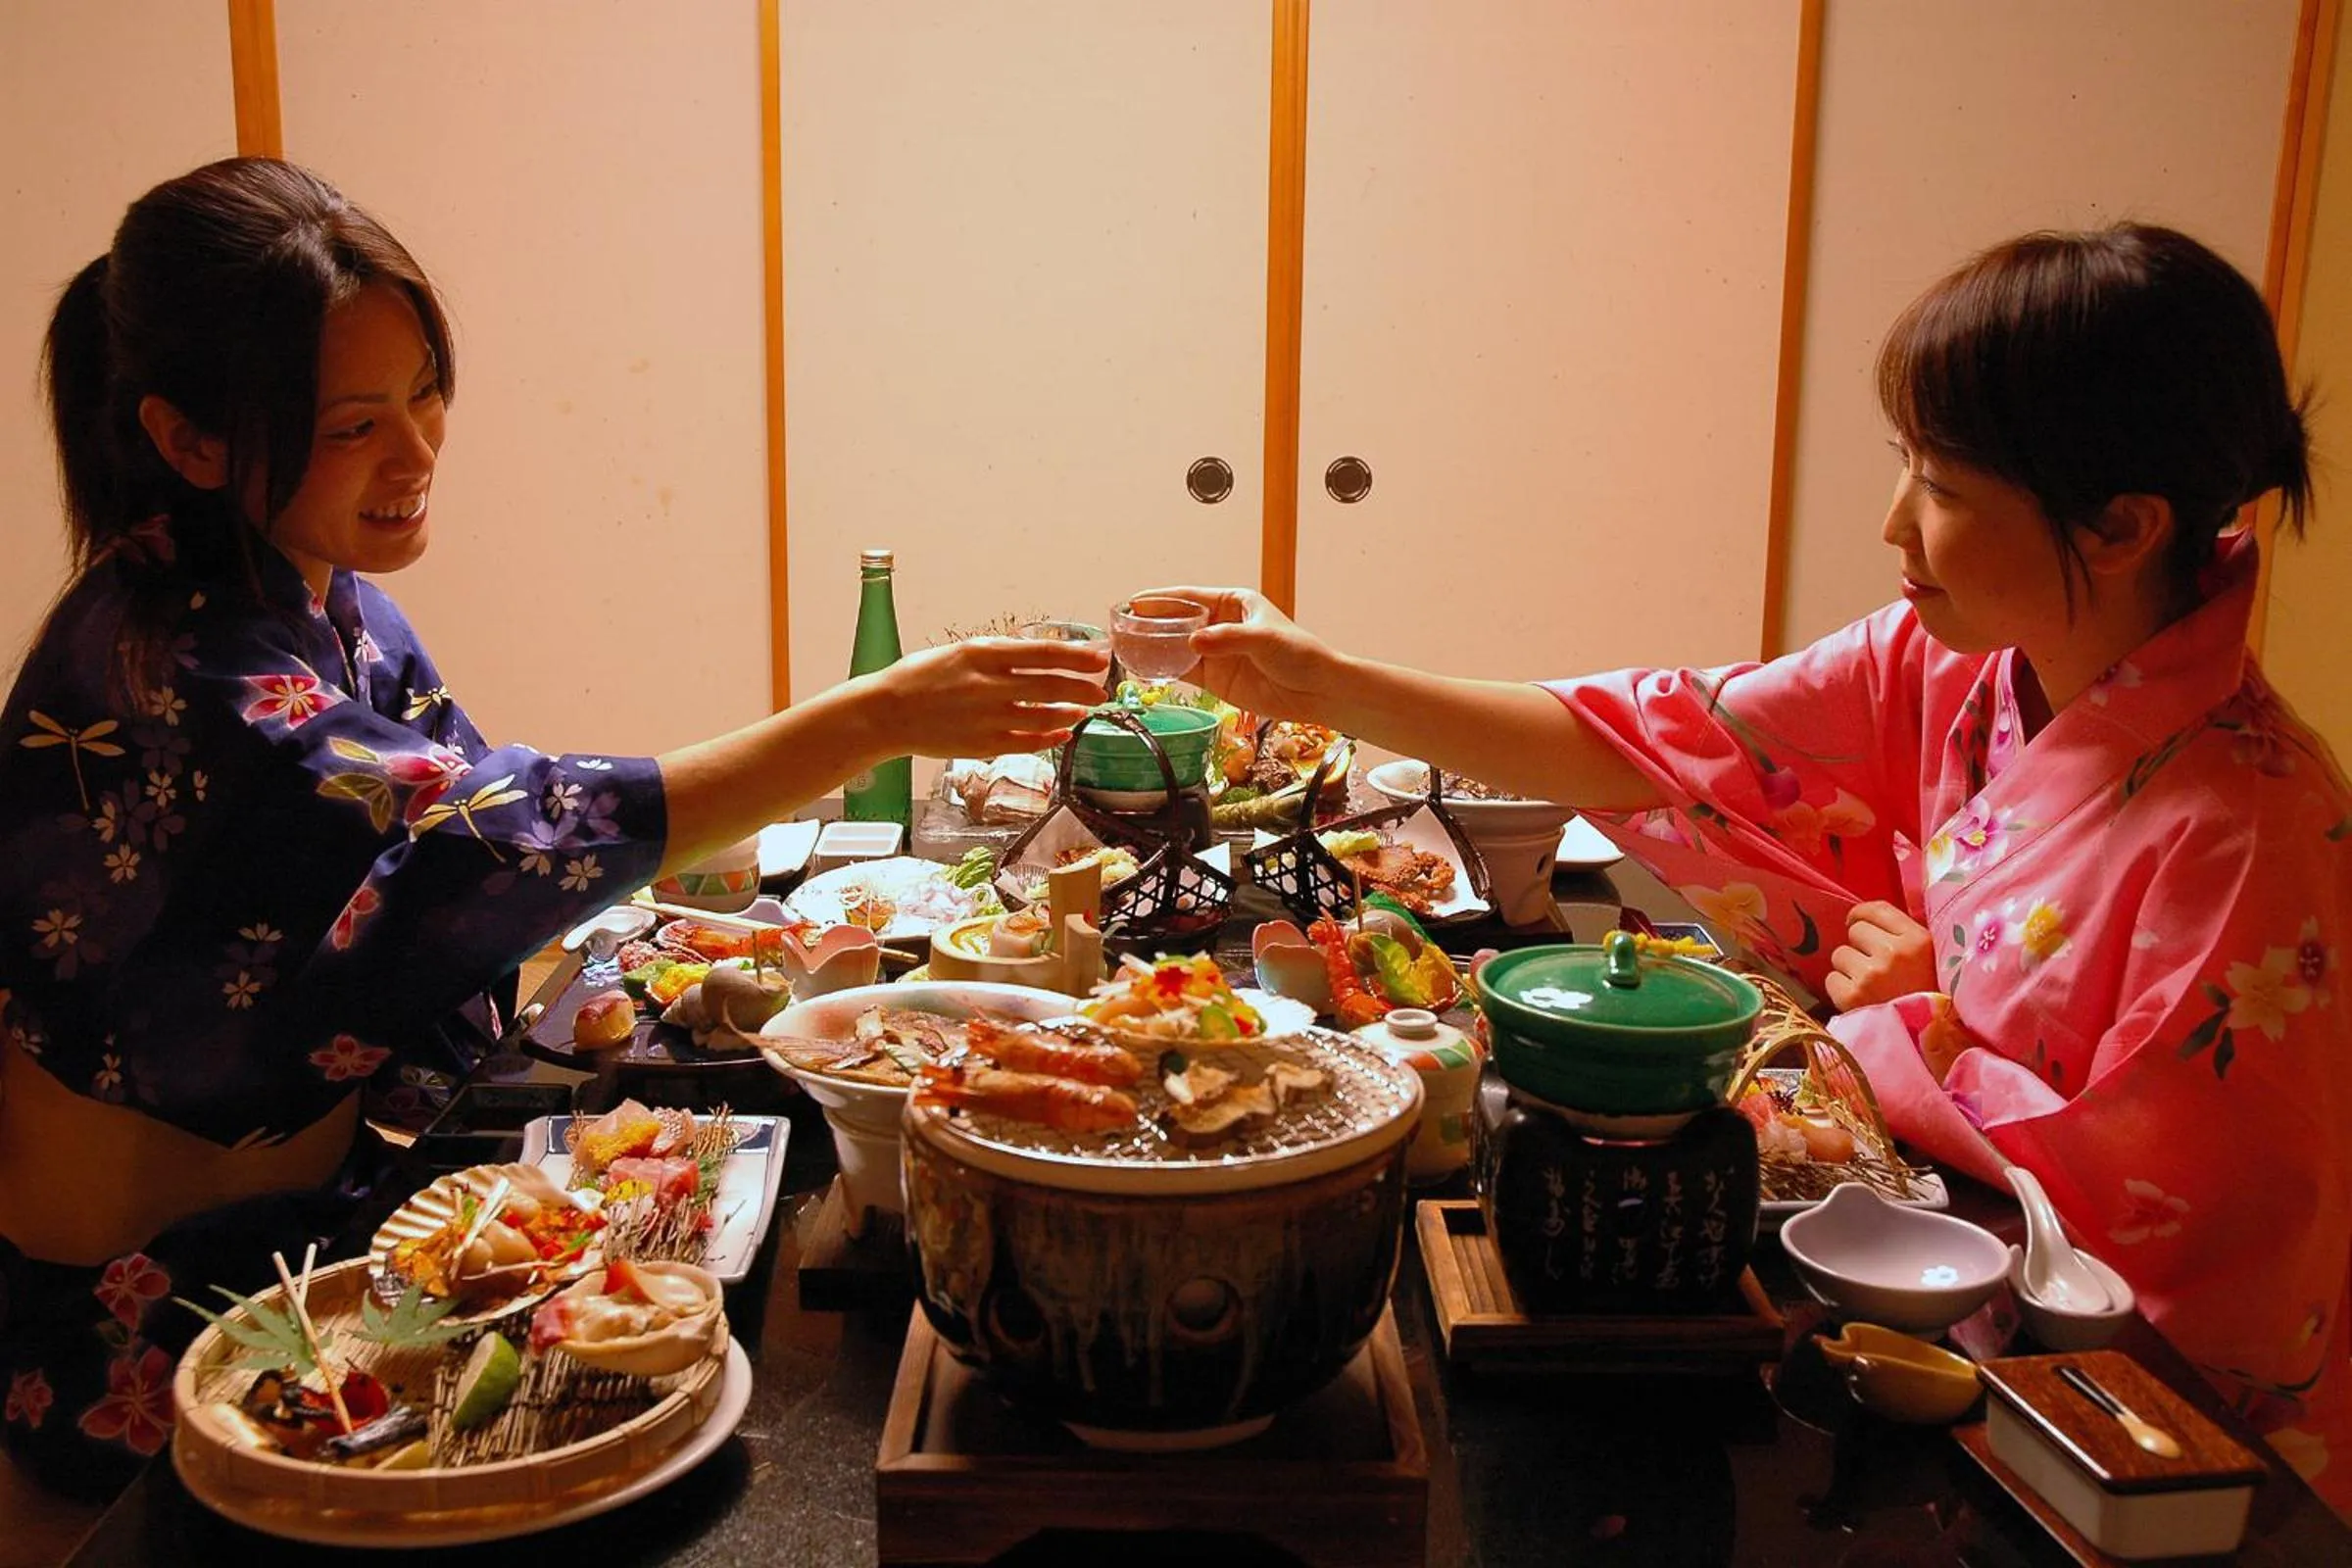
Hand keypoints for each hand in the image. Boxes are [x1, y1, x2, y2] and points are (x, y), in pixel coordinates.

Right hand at [867, 637, 1106, 757]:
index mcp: (982, 654)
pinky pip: (1028, 742)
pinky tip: (1063, 733)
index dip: (1077, 656)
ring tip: (1084, 710)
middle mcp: (988, 685)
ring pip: (1044, 716)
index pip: (1042, 653)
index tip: (1100, 657)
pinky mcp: (983, 744)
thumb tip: (1040, 658)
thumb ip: (998, 656)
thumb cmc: (919, 678)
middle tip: (1101, 689)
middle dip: (1082, 687)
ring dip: (1070, 712)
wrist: (886, 713)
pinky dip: (1051, 738)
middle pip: (1051, 685)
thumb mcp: (959, 653)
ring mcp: (987, 717)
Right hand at [1138, 585, 1345, 723]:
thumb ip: (1229, 639)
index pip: (1189, 597)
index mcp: (1234, 602)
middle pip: (1177, 620)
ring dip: (1151, 645)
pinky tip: (1142, 667)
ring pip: (1175, 645)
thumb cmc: (1299, 655)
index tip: (1133, 601)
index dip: (1160, 599)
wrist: (1316, 691)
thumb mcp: (1266, 639)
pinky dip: (1162, 668)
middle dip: (1149, 621)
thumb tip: (1193, 642)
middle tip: (1119, 624)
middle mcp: (1220, 624)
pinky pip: (1182, 670)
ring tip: (1121, 645)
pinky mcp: (1215, 678)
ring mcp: (1215, 652)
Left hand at [1823, 900, 1938, 1011]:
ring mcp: (1872, 974)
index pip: (1876, 909)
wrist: (1932, 1043)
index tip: (1856, 924)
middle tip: (1873, 969)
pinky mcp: (1852, 996)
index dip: (1861, 915)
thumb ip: (1905, 938)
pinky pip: (1831, 979)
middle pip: (1855, 931)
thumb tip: (1866, 919)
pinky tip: (1860, 1001)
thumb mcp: (1932, 961)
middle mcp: (1894, 953)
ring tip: (1869, 988)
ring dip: (1849, 969)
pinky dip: (1841, 990)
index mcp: (1918, 940)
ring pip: (1840, 955)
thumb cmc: (1931, 1001)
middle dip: (1859, 947)